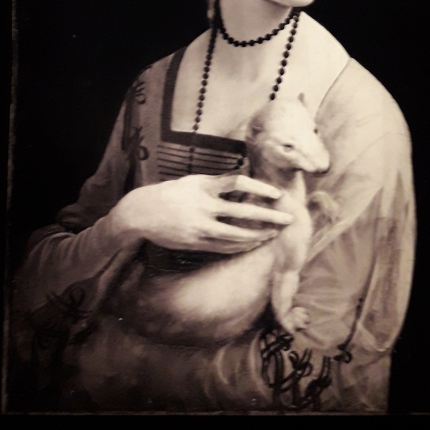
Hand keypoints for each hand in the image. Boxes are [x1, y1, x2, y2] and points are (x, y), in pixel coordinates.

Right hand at [109, 173, 291, 254]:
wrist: (141, 212)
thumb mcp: (193, 182)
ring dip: (257, 235)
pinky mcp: (196, 243)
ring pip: (236, 235)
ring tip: (272, 234)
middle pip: (243, 212)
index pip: (238, 183)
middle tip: (288, 219)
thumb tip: (246, 183)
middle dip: (269, 216)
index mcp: (204, 186)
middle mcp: (203, 206)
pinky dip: (241, 246)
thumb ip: (217, 184)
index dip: (260, 188)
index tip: (276, 194)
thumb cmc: (172, 193)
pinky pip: (224, 247)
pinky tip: (253, 244)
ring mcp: (200, 227)